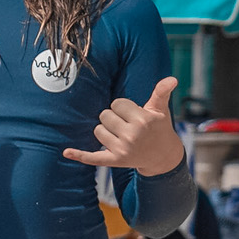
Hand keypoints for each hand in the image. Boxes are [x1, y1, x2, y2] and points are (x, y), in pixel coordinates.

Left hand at [63, 76, 184, 175]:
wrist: (162, 156)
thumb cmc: (159, 127)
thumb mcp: (161, 110)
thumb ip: (161, 92)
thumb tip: (172, 79)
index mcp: (142, 120)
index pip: (116, 103)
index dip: (123, 107)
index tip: (133, 114)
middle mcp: (132, 135)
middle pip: (104, 115)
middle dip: (113, 117)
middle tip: (128, 125)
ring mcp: (122, 149)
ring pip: (97, 130)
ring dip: (106, 130)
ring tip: (122, 135)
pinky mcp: (114, 160)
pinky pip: (92, 157)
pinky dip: (79, 155)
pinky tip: (66, 152)